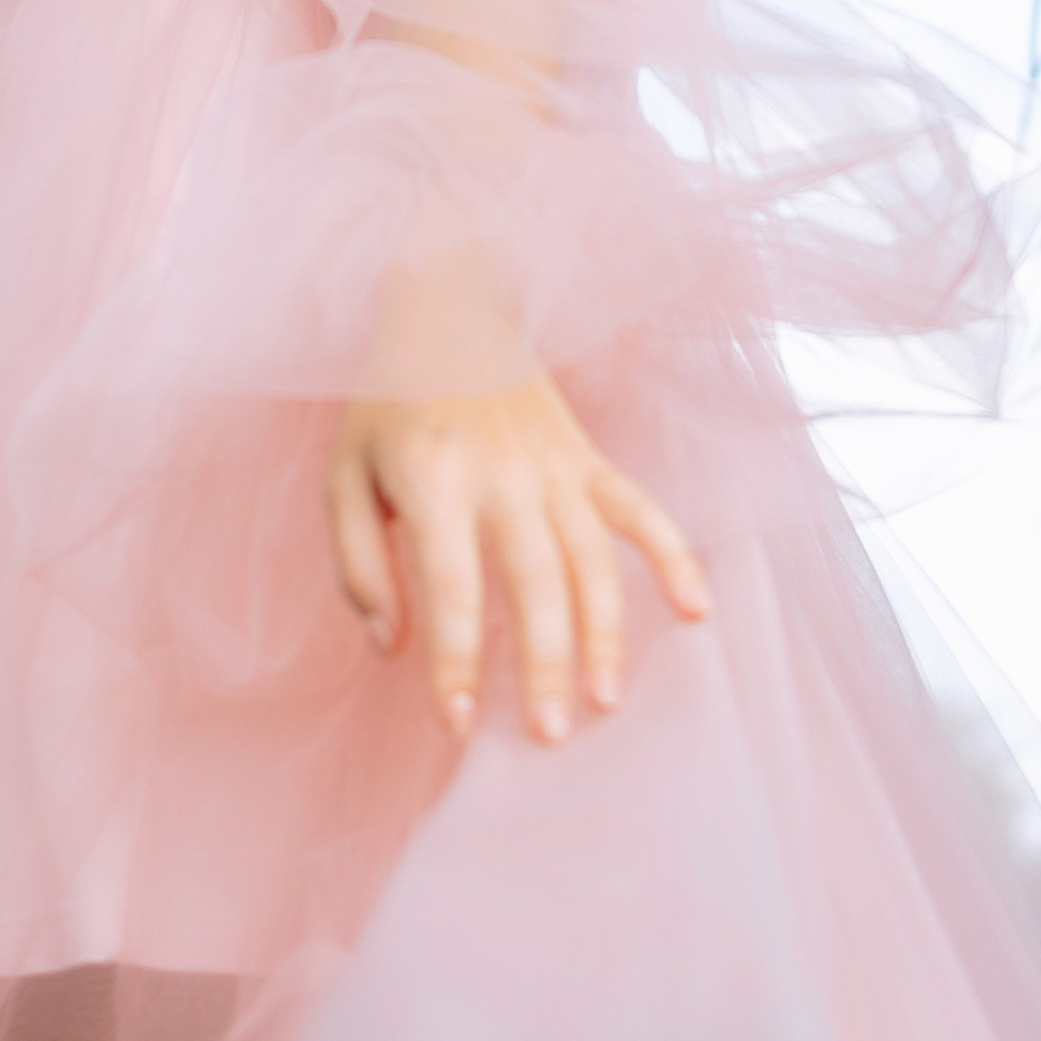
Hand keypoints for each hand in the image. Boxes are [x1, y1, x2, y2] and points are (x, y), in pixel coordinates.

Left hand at [327, 374, 707, 742]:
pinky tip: (697, 611)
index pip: (452, 586)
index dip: (456, 660)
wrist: (448, 307)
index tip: (457, 724)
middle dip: (545, 662)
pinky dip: (675, 557)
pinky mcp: (588, 459)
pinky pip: (641, 510)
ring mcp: (555, 466)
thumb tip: (393, 648)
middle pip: (536, 580)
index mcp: (435, 481)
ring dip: (606, 632)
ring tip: (606, 702)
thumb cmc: (387, 406)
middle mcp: (503, 475)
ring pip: (593, 557)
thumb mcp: (343, 478)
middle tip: (548, 734)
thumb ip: (359, 567)